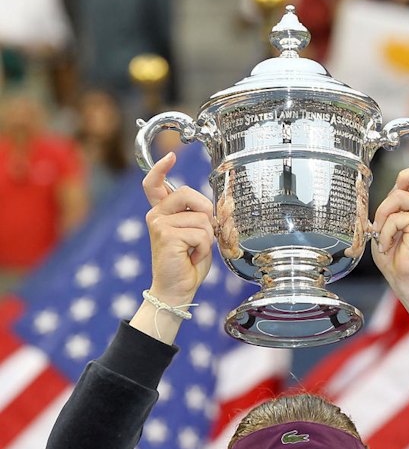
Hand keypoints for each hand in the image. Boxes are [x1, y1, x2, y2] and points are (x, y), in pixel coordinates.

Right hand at [142, 151, 214, 305]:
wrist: (176, 291)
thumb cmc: (187, 266)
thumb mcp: (196, 236)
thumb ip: (199, 218)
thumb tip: (214, 207)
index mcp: (162, 213)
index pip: (154, 184)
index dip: (160, 168)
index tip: (170, 156)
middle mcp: (156, 215)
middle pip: (189, 194)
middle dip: (205, 213)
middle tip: (202, 236)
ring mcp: (159, 224)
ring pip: (201, 219)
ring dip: (206, 240)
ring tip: (193, 253)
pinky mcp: (166, 235)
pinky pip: (200, 234)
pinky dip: (203, 249)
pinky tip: (191, 258)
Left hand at [371, 143, 408, 344]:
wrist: (406, 278)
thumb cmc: (396, 256)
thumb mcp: (387, 226)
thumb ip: (391, 207)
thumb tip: (393, 192)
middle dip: (403, 177)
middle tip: (391, 203)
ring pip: (398, 195)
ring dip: (382, 215)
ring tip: (383, 234)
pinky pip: (395, 216)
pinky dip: (384, 231)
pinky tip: (389, 244)